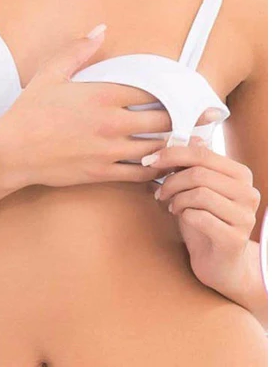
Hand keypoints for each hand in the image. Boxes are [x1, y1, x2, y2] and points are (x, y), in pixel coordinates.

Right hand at [0, 24, 216, 190]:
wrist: (11, 151)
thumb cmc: (29, 111)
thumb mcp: (51, 73)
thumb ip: (79, 50)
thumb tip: (101, 29)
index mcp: (102, 95)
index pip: (151, 92)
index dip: (174, 92)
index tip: (188, 92)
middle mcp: (111, 123)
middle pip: (162, 120)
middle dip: (187, 118)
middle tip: (207, 117)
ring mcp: (109, 150)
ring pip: (155, 148)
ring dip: (175, 145)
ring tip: (192, 142)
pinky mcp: (102, 173)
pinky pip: (139, 174)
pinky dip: (156, 170)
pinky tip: (166, 167)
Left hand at [147, 137, 261, 294]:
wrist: (219, 263)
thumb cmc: (206, 220)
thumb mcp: (197, 188)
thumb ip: (194, 164)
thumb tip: (189, 136)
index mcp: (241, 174)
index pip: (202, 154)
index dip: (172, 154)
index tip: (150, 160)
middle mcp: (248, 192)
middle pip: (199, 173)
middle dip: (171, 181)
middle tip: (160, 192)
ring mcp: (245, 216)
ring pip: (199, 193)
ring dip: (176, 199)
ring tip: (172, 206)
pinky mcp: (235, 238)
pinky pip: (199, 217)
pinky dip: (183, 215)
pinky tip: (182, 218)